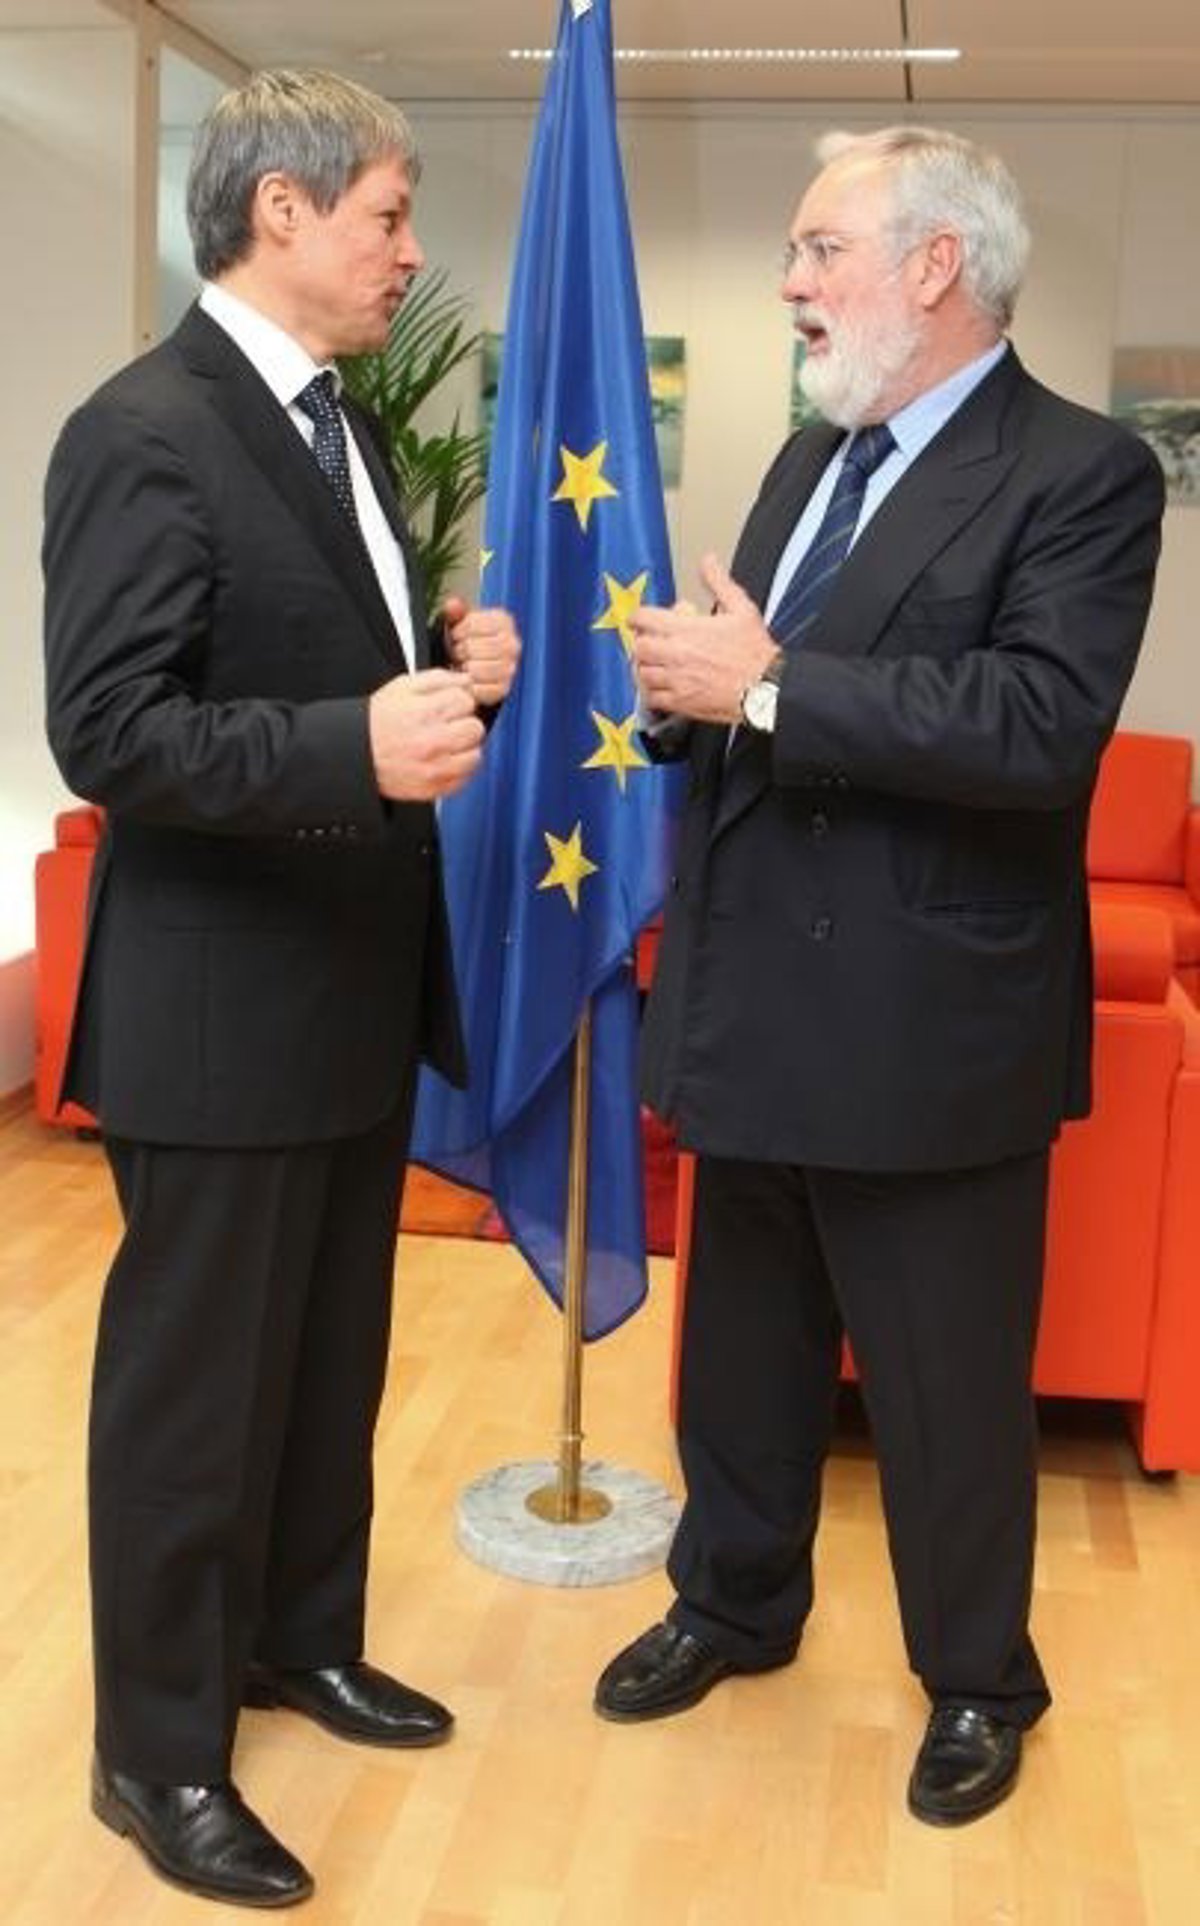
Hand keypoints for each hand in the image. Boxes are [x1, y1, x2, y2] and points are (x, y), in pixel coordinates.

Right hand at [367, 668, 484, 800]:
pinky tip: (442, 761)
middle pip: (475, 729)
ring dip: (464, 749)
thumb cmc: (378, 722)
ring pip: (475, 755)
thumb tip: (466, 680)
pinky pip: (465, 778)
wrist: (358, 755)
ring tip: (445, 745)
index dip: (458, 701)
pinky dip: (458, 770)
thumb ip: (438, 679)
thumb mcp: (401, 688)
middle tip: (448, 726)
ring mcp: (436, 768)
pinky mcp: (435, 787)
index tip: (448, 707)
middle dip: (464, 724)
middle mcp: (433, 741)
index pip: (466, 701)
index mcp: (426, 712)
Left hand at [442, 596, 521, 706]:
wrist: (474, 665)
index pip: (473, 625)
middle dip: (460, 651)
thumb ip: (455, 611)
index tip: (456, 636)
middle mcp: (512, 644)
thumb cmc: (467, 640)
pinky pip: (481, 689)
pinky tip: (468, 679)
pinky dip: (470, 686)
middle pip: (473, 648)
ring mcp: (510, 667)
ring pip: (477, 670)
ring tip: (463, 665)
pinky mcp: (504, 688)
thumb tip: (453, 604)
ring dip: (464, 669)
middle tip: (457, 653)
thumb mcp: (460, 621)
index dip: (458, 631)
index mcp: (503, 621)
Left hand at [631, 555, 779, 722]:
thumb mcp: (741, 608)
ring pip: (642, 674)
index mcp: (687, 629)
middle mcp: (677, 655)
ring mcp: (677, 680)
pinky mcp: (681, 702)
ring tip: (656, 665)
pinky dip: (653, 693)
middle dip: (642, 643)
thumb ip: (719, 582)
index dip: (638, 617)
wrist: (765, 688)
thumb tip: (707, 562)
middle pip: (639, 647)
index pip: (644, 618)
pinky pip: (653, 698)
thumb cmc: (755, 652)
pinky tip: (663, 688)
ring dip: (646, 668)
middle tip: (651, 643)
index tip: (640, 619)